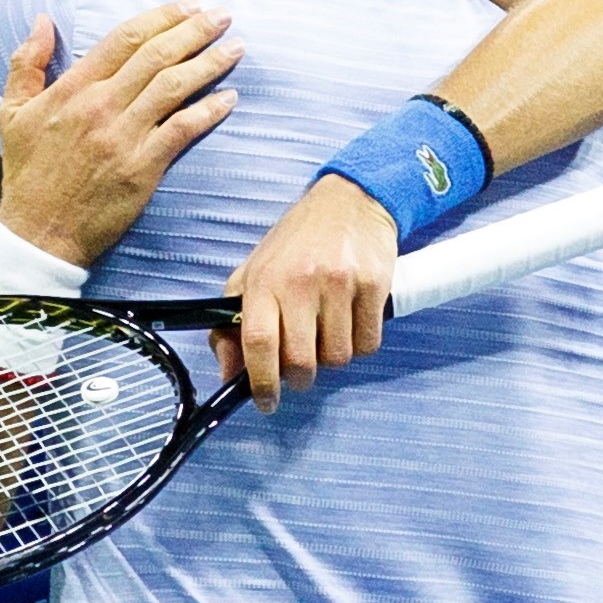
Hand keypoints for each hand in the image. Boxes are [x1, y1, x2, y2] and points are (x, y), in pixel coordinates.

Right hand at [0, 1, 241, 267]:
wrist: (38, 234)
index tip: (188, 4)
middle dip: (194, 30)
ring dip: (209, 63)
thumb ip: (26, 63)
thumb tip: (43, 19)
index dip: (160, 17)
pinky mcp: (141, 168)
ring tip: (236, 47)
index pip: (124, 39)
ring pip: (174, 87)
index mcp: (71, 89)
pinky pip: (182, 130)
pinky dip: (208, 111)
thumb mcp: (12, 113)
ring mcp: (123, 137)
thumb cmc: (26, 174)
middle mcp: (99, 106)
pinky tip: (230, 98)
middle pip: (156, 56)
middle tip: (222, 14)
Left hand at [213, 173, 397, 413]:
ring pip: (338, 358)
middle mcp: (301, 281)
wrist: (349, 201)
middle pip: (302, 361)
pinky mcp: (374, 285)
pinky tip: (351, 321)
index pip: (257, 342)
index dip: (261, 382)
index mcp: (265, 280)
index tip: (266, 401)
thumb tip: (228, 374)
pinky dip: (359, 343)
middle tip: (302, 365)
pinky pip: (368, 343)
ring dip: (332, 357)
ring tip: (327, 330)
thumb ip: (232, 323)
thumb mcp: (254, 272)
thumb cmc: (297, 242)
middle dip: (301, 376)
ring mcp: (340, 283)